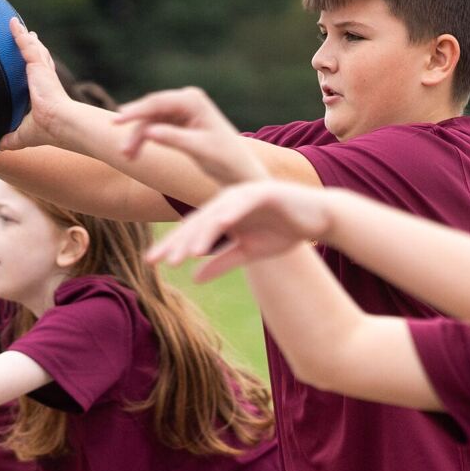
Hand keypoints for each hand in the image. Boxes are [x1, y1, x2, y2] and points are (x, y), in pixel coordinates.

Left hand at [0, 18, 73, 152]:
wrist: (60, 123)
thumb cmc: (48, 130)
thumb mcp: (24, 134)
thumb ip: (11, 138)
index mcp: (44, 91)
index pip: (40, 75)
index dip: (36, 67)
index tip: (32, 61)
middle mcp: (45, 78)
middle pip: (38, 57)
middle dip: (34, 46)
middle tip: (29, 36)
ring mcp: (42, 70)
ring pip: (32, 48)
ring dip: (24, 36)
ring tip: (16, 24)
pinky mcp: (39, 65)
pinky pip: (25, 44)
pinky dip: (18, 33)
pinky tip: (11, 23)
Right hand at [112, 87, 264, 184]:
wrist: (237, 170)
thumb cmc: (224, 159)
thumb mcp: (199, 149)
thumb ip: (174, 138)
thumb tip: (148, 131)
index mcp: (194, 100)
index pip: (158, 102)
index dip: (136, 111)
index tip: (117, 121)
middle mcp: (186, 100)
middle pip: (151, 109)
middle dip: (134, 126)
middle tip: (118, 143)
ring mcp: (181, 110)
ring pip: (149, 120)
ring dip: (137, 137)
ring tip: (127, 157)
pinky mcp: (177, 122)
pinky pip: (153, 128)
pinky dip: (143, 140)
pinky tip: (133, 155)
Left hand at [149, 181, 334, 281]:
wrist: (319, 217)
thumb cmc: (285, 232)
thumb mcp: (250, 252)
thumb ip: (223, 262)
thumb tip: (194, 279)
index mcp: (223, 214)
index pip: (192, 232)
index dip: (172, 247)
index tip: (150, 263)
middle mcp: (228, 201)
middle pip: (197, 223)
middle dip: (175, 243)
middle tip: (155, 261)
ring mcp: (244, 194)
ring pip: (215, 214)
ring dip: (200, 234)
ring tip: (185, 255)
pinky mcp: (264, 191)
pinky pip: (242, 204)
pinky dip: (230, 215)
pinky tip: (218, 226)